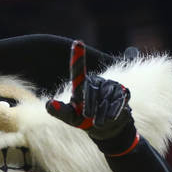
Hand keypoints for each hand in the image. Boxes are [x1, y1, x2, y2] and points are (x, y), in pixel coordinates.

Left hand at [46, 40, 137, 154]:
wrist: (106, 129)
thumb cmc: (84, 120)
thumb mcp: (70, 117)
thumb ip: (60, 111)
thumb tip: (48, 104)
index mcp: (82, 84)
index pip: (78, 70)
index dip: (78, 56)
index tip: (78, 42)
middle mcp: (97, 80)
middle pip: (92, 90)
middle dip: (90, 106)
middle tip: (88, 118)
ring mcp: (111, 85)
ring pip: (107, 96)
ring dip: (102, 112)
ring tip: (99, 121)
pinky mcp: (123, 91)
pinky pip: (119, 100)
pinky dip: (114, 111)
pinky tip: (112, 117)